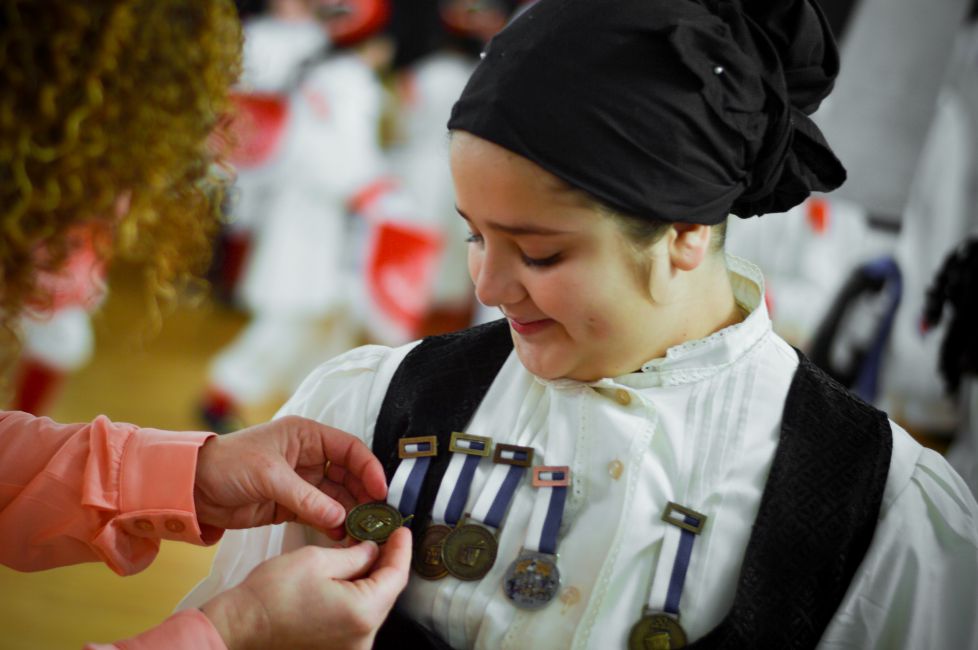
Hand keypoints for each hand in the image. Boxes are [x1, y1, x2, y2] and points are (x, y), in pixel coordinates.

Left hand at [194, 415, 386, 536]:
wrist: (192, 489)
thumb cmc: (227, 465)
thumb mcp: (269, 476)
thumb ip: (306, 498)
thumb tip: (340, 517)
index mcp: (307, 436)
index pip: (350, 449)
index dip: (369, 468)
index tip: (381, 489)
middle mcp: (309, 457)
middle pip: (349, 474)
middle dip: (364, 494)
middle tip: (378, 515)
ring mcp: (302, 482)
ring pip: (337, 497)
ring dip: (350, 512)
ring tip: (364, 530)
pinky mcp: (292, 505)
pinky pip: (321, 513)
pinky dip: (332, 524)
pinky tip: (342, 535)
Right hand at [200, 527, 411, 649]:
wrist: (240, 626)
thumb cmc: (271, 595)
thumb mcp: (318, 559)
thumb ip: (356, 555)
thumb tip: (374, 550)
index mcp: (361, 613)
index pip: (396, 576)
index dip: (401, 549)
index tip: (401, 531)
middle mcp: (362, 638)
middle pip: (388, 593)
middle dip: (388, 563)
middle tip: (384, 537)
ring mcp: (351, 648)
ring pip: (374, 606)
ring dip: (374, 579)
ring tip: (366, 552)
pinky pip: (359, 619)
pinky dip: (360, 597)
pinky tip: (352, 577)